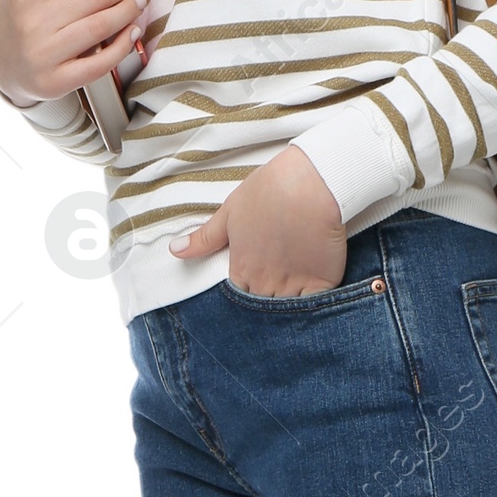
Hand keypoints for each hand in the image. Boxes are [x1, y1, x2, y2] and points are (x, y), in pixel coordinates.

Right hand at [0, 0, 145, 105]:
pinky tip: (133, 32)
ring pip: (101, 27)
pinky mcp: (58, 80)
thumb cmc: (15, 16)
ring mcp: (45, 54)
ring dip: (127, 11)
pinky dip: (122, 47)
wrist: (7, 66)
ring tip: (137, 2)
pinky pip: (99, 64)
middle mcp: (33, 23)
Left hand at [173, 146, 345, 295]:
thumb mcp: (229, 212)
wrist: (308, 184)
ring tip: (290, 308)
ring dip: (287, 312)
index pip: (237, 296)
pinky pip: (315, 307)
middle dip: (264, 308)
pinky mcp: (322, 283)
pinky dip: (313, 308)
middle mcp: (265, 282)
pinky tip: (313, 305)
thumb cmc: (268, 191)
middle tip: (271, 301)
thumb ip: (204, 238)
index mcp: (242, 268)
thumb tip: (175, 250)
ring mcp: (294, 285)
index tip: (252, 287)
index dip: (245, 293)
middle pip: (261, 309)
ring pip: (287, 313)